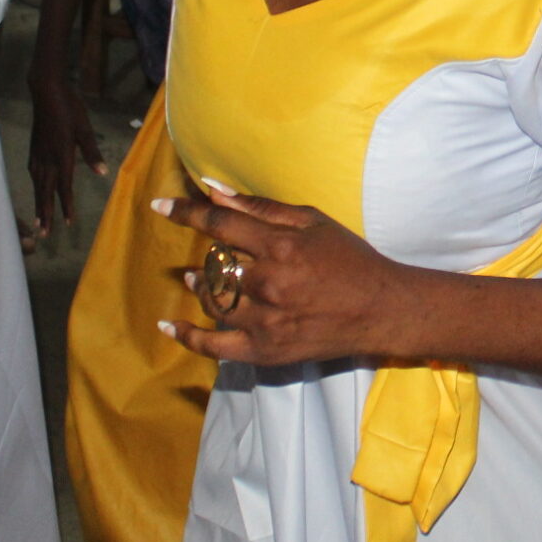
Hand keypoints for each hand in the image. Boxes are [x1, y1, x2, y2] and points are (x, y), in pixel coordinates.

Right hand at [26, 73, 105, 237]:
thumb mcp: (84, 129)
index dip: (66, 206)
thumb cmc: (70, 108)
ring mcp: (37, 154)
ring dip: (38, 204)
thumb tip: (102, 173)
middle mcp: (46, 159)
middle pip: (45, 192)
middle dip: (45, 213)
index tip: (68, 223)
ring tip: (37, 221)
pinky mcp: (33, 149)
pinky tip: (36, 190)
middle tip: (43, 234)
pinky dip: (35, 187)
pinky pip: (33, 174)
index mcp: (61, 156)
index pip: (64, 187)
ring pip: (37, 185)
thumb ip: (92, 152)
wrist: (46, 91)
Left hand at [155, 182, 408, 366]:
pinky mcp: (265, 350)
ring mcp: (265, 321)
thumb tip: (215, 190)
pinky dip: (188, 336)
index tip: (160, 205)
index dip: (186, 212)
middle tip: (216, 257)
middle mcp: (269, 284)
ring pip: (212, 301)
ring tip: (199, 280)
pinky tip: (169, 326)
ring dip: (201, 286)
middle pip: (214, 265)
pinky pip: (214, 346)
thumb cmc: (349, 259)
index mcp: (280, 247)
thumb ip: (261, 208)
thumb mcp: (312, 221)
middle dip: (207, 257)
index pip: (220, 224)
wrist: (381, 310)